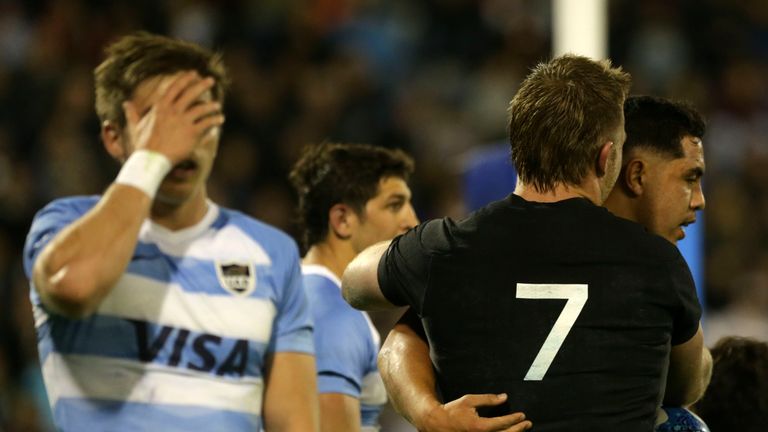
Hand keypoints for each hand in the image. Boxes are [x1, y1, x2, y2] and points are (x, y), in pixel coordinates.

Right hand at [123, 71, 224, 163]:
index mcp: (160, 107)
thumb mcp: (136, 126)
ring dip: (211, 106)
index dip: (185, 79)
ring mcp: (183, 121)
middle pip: (191, 93)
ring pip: (202, 108)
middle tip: (211, 80)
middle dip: (202, 85)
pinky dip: (215, 120)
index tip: (193, 73)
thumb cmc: (143, 145)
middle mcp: (173, 111)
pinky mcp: (192, 133)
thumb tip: (126, 104)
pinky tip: (219, 119)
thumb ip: (132, 114)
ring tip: (217, 106)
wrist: (151, 160)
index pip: (175, 88)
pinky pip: (207, 123)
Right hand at [417, 394, 532, 431]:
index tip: (522, 415)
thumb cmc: (452, 410)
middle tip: (528, 424)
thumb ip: (488, 399)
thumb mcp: (469, 400)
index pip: (502, 423)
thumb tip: (504, 397)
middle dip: (518, 429)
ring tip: (522, 430)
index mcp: (479, 426)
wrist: (436, 424)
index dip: (514, 419)